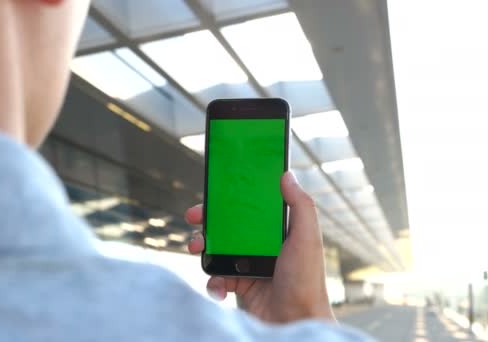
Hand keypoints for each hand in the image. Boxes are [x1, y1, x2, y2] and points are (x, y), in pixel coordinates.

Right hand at [186, 171, 334, 323]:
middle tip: (194, 218)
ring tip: (197, 249)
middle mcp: (265, 246)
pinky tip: (218, 285)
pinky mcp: (241, 285)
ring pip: (220, 249)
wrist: (295, 322)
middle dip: (210, 221)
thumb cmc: (306, 283)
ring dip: (204, 248)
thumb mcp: (307, 239)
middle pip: (231, 226)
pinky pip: (218, 277)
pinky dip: (213, 280)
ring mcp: (251, 265)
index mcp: (280, 232)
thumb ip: (301, 206)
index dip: (234, 199)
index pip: (253, 208)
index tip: (217, 192)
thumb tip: (287, 175)